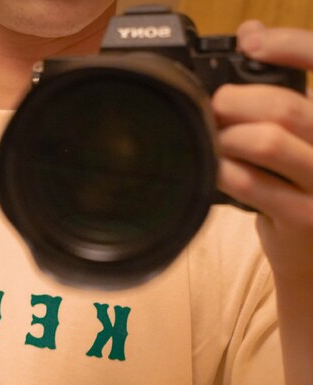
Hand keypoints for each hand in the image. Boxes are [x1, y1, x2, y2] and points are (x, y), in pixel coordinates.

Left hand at [212, 21, 312, 282]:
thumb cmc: (307, 187)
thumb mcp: (308, 136)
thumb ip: (288, 93)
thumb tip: (250, 33)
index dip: (290, 44)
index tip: (249, 41)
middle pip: (287, 106)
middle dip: (237, 100)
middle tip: (215, 105)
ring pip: (269, 142)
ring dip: (228, 136)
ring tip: (216, 138)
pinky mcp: (302, 217)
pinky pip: (250, 184)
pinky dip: (223, 169)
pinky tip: (214, 167)